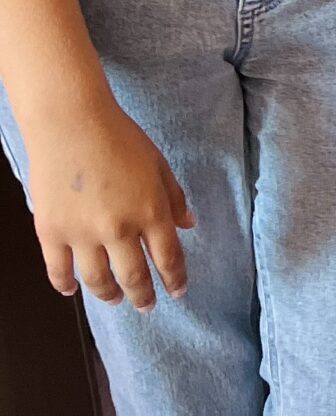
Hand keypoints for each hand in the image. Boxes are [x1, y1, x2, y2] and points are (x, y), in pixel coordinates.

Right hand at [24, 104, 191, 306]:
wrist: (72, 124)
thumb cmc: (120, 139)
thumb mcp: (158, 165)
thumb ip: (174, 198)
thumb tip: (188, 225)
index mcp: (150, 211)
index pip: (168, 258)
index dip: (174, 279)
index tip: (178, 292)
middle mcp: (118, 229)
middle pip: (133, 277)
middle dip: (143, 297)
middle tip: (147, 307)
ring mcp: (82, 234)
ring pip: (96, 280)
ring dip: (108, 295)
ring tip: (114, 300)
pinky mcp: (51, 233)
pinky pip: (58, 270)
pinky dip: (65, 285)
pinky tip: (72, 290)